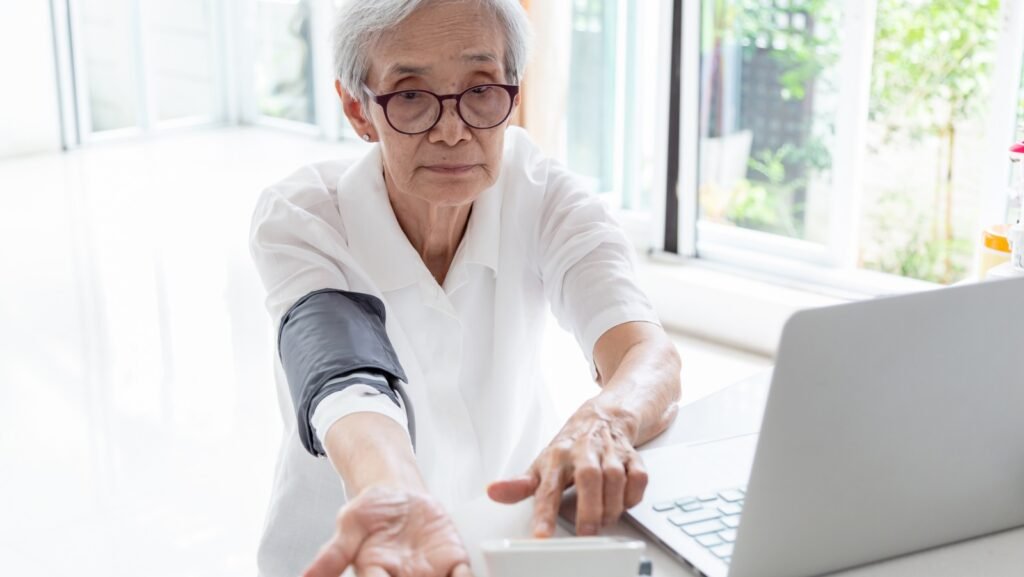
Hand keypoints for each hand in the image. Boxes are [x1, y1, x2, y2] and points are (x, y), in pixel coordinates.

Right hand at [304, 486, 473, 576]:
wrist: (400, 494)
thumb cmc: (372, 510)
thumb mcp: (349, 524)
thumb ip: (332, 555)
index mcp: (375, 573)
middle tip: (419, 576)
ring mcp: (429, 573)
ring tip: (446, 576)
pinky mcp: (452, 561)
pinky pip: (463, 575)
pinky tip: (465, 573)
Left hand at [486, 399, 648, 536]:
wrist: (603, 417)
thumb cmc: (570, 446)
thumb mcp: (541, 463)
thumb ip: (519, 484)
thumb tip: (494, 492)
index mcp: (557, 456)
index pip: (548, 487)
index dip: (543, 512)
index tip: (542, 535)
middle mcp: (584, 451)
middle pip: (588, 478)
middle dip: (588, 509)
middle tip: (585, 532)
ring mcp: (609, 452)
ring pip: (615, 478)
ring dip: (610, 505)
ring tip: (602, 521)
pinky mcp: (631, 456)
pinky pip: (638, 477)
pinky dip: (633, 495)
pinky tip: (622, 503)